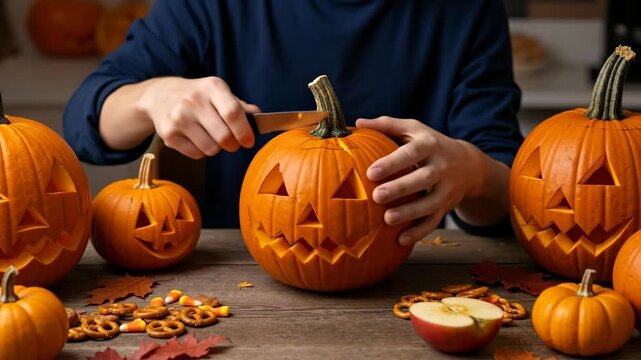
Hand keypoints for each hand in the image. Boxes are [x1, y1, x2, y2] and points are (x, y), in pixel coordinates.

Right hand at [139, 76, 259, 158]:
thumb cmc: (197, 95)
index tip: (249, 141)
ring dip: (217, 148)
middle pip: (223, 136)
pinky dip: (201, 151)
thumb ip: (239, 105)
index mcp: (212, 87)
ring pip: (211, 149)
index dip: (244, 131)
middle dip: (233, 144)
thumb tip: (258, 116)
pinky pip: (196, 154)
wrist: (159, 95)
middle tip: (232, 143)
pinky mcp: (168, 134)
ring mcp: (179, 118)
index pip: (233, 113)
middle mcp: (193, 101)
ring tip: (211, 137)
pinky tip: (196, 138)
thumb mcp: (218, 92)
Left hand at [356, 117, 485, 245]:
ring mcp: (446, 189)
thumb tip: (357, 123)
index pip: (412, 153)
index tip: (371, 172)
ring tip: (387, 219)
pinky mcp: (446, 207)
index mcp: (430, 145)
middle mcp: (442, 167)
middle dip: (400, 188)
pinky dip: (419, 232)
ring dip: (410, 213)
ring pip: (430, 203)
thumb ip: (387, 125)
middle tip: (377, 196)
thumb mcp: (414, 129)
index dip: (393, 162)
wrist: (469, 165)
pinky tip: (401, 240)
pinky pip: (434, 222)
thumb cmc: (431, 144)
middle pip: (423, 179)